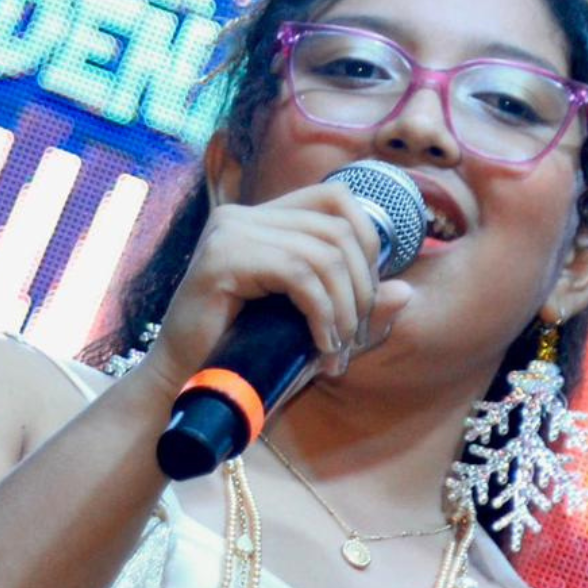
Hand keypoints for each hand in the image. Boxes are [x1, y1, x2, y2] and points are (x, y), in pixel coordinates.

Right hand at [145, 182, 413, 392]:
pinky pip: (298, 275)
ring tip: (336, 350)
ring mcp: (229, 232)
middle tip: (354, 338)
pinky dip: (322, 314)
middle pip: (338, 227)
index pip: (337, 199)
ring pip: (323, 254)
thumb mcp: (309, 329)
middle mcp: (243, 216)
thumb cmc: (243, 359)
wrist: (182, 388)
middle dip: (361, 287)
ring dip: (344, 309)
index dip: (368, 242)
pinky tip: (320, 347)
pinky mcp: (221, 259)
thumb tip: (406, 291)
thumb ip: (353, 308)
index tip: (366, 298)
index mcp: (263, 219)